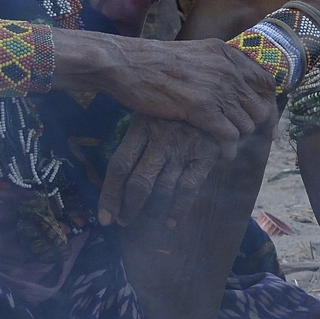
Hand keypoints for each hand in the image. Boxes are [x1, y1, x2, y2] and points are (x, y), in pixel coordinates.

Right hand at [92, 36, 277, 143]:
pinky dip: (228, 149)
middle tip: (246, 139)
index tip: (268, 124)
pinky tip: (223, 154)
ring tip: (227, 145)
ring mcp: (216, 88)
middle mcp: (227, 70)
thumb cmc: (154, 63)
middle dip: (256, 128)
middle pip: (260, 108)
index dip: (270, 106)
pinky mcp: (201, 108)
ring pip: (246, 124)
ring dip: (238, 139)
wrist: (126, 63)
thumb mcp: (196, 54)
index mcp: (227, 55)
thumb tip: (237, 85)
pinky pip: (229, 136)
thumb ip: (219, 67)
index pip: (266, 83)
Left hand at [98, 114, 232, 226]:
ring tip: (143, 222)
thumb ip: (135, 137)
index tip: (105, 217)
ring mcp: (184, 149)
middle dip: (129, 208)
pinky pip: (189, 189)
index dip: (110, 195)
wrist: (214, 96)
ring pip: (163, 189)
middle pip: (140, 182)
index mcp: (141, 126)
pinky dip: (179, 209)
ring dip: (151, 212)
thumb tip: (117, 173)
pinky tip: (170, 221)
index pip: (120, 165)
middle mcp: (161, 139)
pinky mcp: (205, 157)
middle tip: (123, 221)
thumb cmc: (173, 108)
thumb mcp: (149, 111)